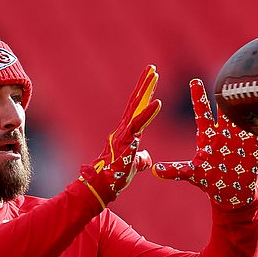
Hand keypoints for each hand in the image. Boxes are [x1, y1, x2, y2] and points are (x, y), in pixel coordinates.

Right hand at [79, 65, 161, 208]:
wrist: (100, 188)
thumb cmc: (115, 178)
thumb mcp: (132, 166)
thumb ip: (140, 158)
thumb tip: (146, 158)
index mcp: (126, 134)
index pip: (137, 110)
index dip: (144, 95)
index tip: (151, 79)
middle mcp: (123, 130)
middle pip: (136, 103)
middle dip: (144, 85)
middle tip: (152, 68)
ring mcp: (123, 135)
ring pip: (136, 108)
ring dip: (146, 90)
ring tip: (154, 75)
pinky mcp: (125, 143)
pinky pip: (138, 125)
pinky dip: (148, 113)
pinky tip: (157, 102)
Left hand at [152, 79, 257, 208]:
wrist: (232, 193)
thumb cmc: (210, 180)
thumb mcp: (192, 174)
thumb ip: (175, 170)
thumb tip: (154, 171)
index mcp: (208, 136)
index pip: (202, 112)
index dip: (198, 97)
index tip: (194, 81)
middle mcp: (225, 133)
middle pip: (225, 109)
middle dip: (225, 93)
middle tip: (226, 74)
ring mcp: (241, 138)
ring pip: (243, 115)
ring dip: (246, 102)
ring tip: (250, 84)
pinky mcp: (255, 147)